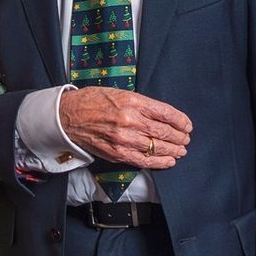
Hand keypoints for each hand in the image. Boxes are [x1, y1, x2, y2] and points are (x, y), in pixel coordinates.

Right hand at [56, 86, 190, 168]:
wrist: (68, 115)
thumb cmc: (93, 101)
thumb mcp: (120, 93)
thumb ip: (142, 105)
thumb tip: (163, 117)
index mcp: (133, 102)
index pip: (166, 113)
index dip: (181, 121)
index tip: (187, 125)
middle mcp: (130, 120)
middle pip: (164, 132)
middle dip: (179, 138)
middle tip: (185, 140)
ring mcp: (124, 138)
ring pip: (157, 148)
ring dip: (173, 151)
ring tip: (180, 151)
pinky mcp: (117, 152)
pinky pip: (143, 160)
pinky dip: (159, 162)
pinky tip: (168, 162)